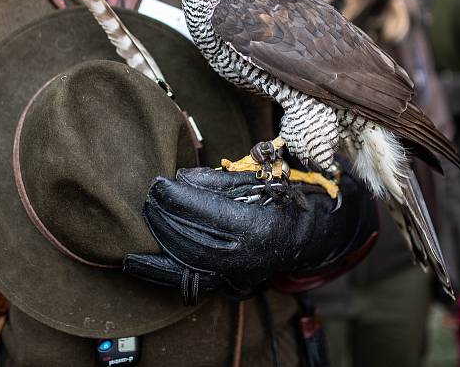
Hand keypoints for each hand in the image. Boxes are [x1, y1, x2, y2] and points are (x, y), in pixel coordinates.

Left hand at [123, 167, 377, 303]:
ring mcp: (239, 273)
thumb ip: (219, 181)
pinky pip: (191, 280)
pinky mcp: (232, 281)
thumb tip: (181, 180)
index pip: (207, 213)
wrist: (322, 232)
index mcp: (259, 226)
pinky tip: (137, 264)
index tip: (157, 184)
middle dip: (165, 217)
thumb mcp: (262, 178)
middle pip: (193, 239)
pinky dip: (163, 272)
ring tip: (145, 218)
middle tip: (147, 197)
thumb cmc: (294, 195)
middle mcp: (248, 256)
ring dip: (161, 241)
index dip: (177, 199)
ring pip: (188, 262)